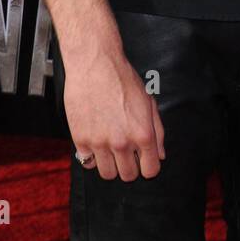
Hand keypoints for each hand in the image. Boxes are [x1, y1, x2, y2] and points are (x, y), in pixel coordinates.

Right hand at [63, 43, 165, 181]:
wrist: (95, 65)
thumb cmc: (123, 79)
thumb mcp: (149, 102)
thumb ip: (157, 131)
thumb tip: (159, 155)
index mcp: (143, 134)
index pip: (150, 171)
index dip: (148, 167)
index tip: (143, 161)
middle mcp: (122, 143)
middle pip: (128, 176)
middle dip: (130, 167)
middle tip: (126, 153)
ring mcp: (99, 143)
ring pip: (107, 174)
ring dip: (110, 165)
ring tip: (110, 149)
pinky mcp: (80, 139)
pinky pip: (87, 162)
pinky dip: (92, 156)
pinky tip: (96, 142)